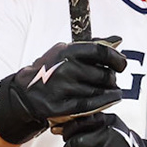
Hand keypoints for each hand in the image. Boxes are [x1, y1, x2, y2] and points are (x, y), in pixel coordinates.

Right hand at [0, 38, 126, 143]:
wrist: (24, 93)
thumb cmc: (49, 70)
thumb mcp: (65, 51)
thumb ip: (91, 45)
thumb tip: (117, 40)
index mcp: (66, 51)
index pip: (100, 51)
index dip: (116, 58)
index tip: (121, 64)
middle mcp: (64, 68)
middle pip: (103, 75)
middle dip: (112, 79)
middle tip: (111, 81)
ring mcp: (62, 88)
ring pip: (100, 92)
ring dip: (109, 93)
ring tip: (109, 91)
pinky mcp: (61, 106)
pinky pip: (91, 106)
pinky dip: (104, 103)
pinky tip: (109, 100)